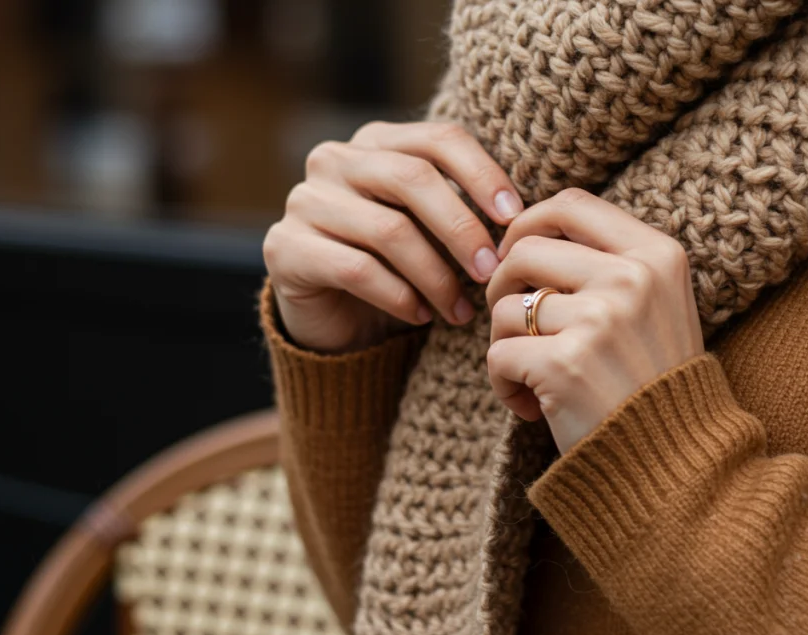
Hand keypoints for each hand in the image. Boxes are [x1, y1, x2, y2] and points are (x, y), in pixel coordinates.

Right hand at [264, 122, 523, 352]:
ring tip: (460, 310)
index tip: (514, 217)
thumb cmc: (397, 268)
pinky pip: (356, 269)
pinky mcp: (285, 247)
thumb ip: (462, 206)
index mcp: (376, 142)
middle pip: (412, 180)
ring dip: (436, 277)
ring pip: (388, 231)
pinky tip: (421, 316)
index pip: (438, 139)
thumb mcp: (432, 230)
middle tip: (491, 271)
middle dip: (461, 229)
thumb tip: (522, 214)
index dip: (482, 174)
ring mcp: (304, 201)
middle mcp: (333, 160)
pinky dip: (399, 296)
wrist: (335, 320)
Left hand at [485, 189, 703, 452]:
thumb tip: (522, 234)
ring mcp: (600, 319)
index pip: (571, 204)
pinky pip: (498, 354)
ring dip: (505, 345)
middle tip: (514, 328)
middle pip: (525, 251)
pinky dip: (503, 385)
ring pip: (506, 307)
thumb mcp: (654, 307)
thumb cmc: (651, 386)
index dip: (527, 224)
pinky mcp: (565, 363)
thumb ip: (607, 263)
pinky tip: (532, 408)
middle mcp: (632, 279)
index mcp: (658, 254)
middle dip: (502, 288)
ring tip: (534, 378)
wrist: (676, 468)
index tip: (515, 257)